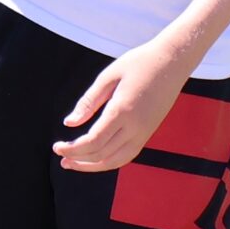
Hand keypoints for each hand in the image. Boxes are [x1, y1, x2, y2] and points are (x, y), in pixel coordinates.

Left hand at [54, 37, 196, 172]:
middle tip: (59, 156)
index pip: (93, 141)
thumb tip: (69, 123)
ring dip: (92, 166)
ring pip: (115, 161)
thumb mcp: (108, 76)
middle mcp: (135, 127)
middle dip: (78, 159)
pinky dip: (109, 161)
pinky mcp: (148, 133)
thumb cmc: (138, 63)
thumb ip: (88, 101)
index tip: (57, 147)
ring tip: (73, 163)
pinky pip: (127, 156)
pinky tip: (95, 157)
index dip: (73, 149)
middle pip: (102, 154)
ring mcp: (144, 133)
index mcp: (122, 110)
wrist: (172, 62)